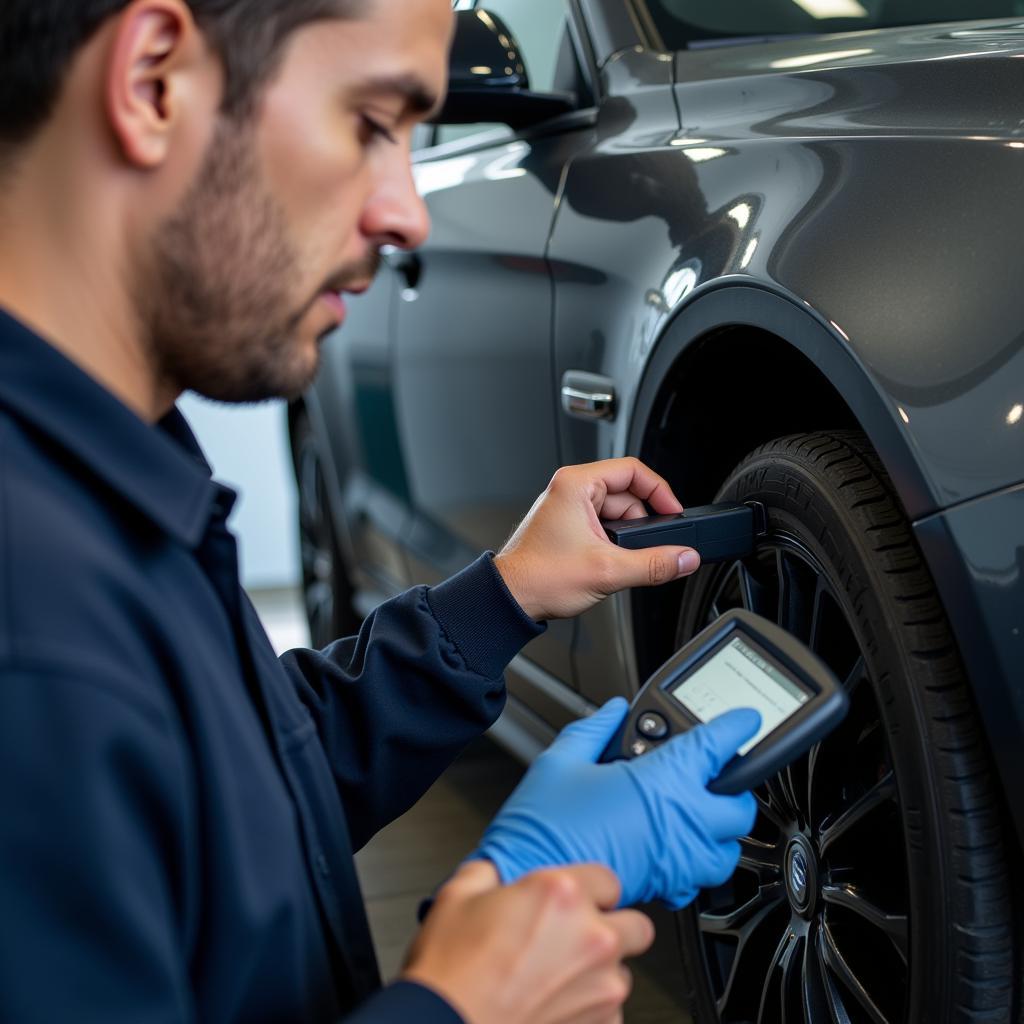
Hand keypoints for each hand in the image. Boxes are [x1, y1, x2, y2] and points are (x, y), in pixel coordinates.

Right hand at [403, 861, 653, 1023]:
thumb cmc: (451, 972)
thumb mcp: (458, 895)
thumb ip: (489, 873)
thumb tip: (495, 874)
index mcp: (562, 894)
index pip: (609, 879)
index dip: (590, 890)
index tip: (576, 902)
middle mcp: (592, 938)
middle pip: (637, 925)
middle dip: (613, 928)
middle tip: (580, 936)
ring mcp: (601, 987)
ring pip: (624, 972)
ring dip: (600, 972)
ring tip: (559, 977)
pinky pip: (613, 1012)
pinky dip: (592, 1009)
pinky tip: (557, 1004)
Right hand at [468, 699, 759, 909]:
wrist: (529, 877)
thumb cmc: (543, 825)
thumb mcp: (561, 760)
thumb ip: (594, 728)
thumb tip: (612, 710)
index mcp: (661, 779)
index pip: (718, 744)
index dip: (737, 727)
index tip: (744, 721)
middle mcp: (680, 820)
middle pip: (740, 803)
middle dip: (732, 786)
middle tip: (712, 774)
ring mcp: (677, 858)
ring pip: (730, 849)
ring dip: (721, 831)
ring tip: (699, 815)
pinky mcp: (667, 887)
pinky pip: (704, 882)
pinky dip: (698, 866)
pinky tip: (676, 850)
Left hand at [493, 458, 699, 620]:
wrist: (511, 599)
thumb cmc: (539, 577)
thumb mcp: (608, 571)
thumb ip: (653, 564)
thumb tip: (685, 558)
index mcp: (576, 484)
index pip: (632, 471)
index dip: (660, 492)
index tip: (674, 514)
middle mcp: (570, 491)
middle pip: (627, 495)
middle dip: (643, 524)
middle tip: (654, 548)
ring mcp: (569, 509)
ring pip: (617, 514)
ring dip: (628, 538)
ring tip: (624, 561)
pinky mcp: (568, 527)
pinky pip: (604, 527)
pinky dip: (615, 544)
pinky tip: (613, 563)